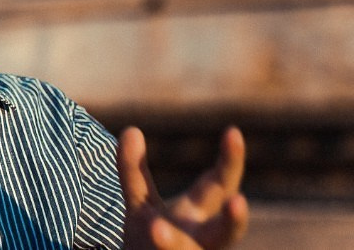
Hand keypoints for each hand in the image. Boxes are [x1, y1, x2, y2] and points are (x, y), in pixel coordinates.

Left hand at [117, 126, 248, 248]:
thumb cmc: (150, 235)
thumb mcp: (139, 201)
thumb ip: (133, 170)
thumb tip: (130, 130)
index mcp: (198, 214)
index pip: (221, 185)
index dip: (230, 160)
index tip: (233, 131)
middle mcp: (202, 240)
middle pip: (224, 234)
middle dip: (233, 221)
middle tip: (237, 201)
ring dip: (173, 243)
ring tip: (156, 230)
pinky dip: (161, 249)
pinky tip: (152, 238)